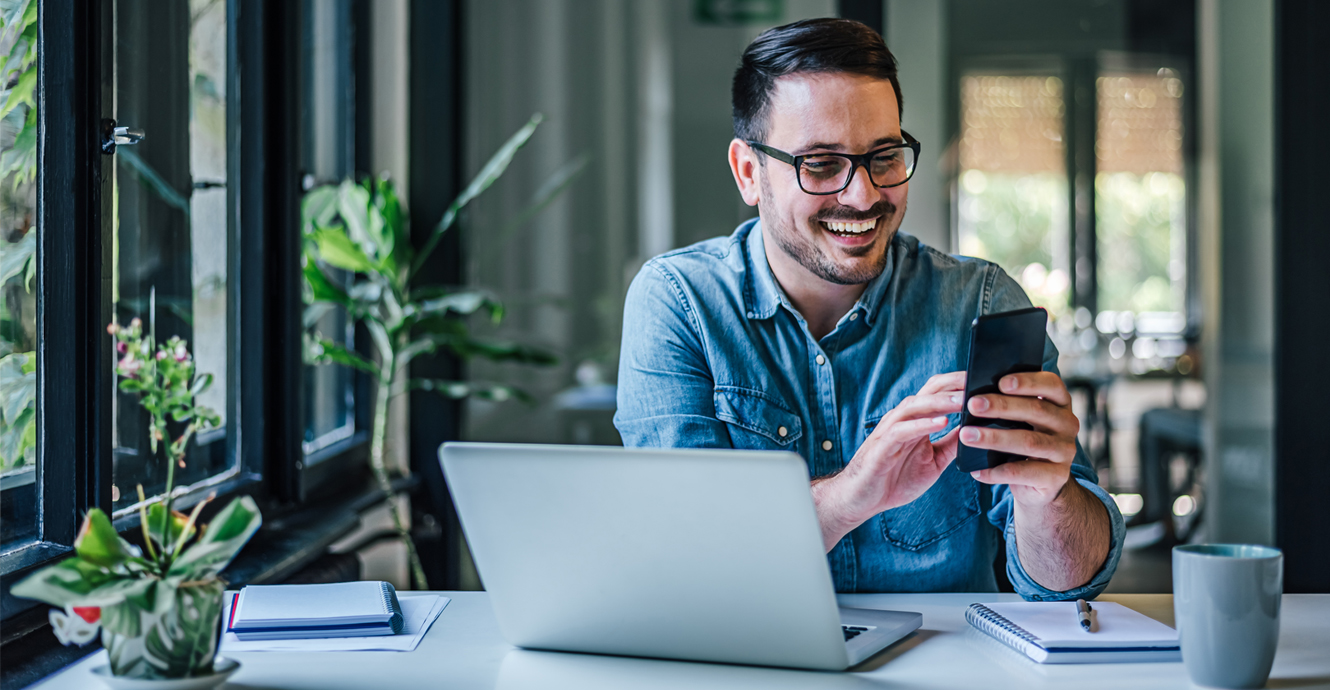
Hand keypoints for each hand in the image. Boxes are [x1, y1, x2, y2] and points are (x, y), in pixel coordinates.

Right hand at [813, 372, 964, 548]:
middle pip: (929, 391)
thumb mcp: (934, 461)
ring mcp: (891, 430)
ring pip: (916, 406)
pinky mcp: (882, 445)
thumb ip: (951, 444)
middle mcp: (904, 419)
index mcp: (917, 420)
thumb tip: (976, 429)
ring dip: (941, 401)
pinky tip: (941, 422)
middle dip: (954, 385)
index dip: (960, 384)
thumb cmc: (895, 479)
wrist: (863, 499)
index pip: (940, 393)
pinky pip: (902, 429)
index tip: (985, 379)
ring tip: (963, 399)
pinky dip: (922, 424)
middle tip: (979, 380)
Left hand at [962, 371, 1079, 508]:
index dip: (1028, 381)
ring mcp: (1065, 451)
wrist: (1039, 482)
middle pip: (1037, 410)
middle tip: (972, 405)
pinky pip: (1024, 472)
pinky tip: (976, 470)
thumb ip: (1006, 406)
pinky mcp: (1057, 476)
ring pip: (1029, 441)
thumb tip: (974, 399)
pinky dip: (997, 471)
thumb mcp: (1019, 420)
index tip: (1001, 382)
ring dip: (994, 438)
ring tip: (966, 435)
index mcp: (1059, 403)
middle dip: (1002, 406)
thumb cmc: (1022, 439)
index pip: (1051, 384)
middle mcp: (1067, 424)